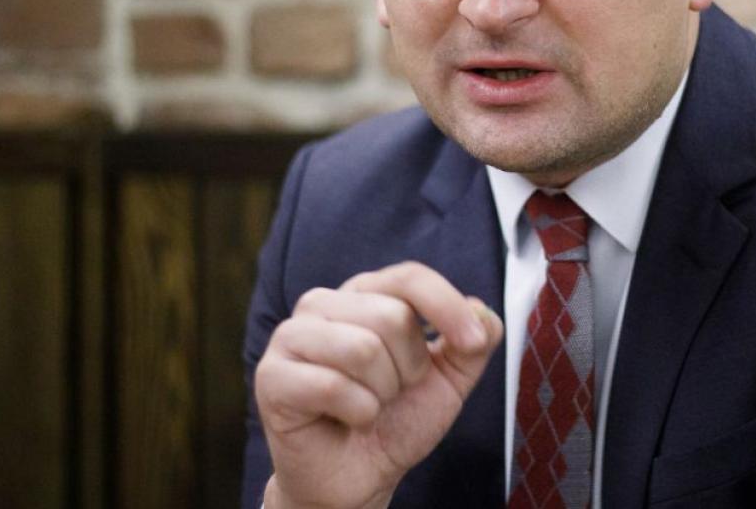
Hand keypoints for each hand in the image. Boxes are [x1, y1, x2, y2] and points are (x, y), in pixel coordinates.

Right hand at [255, 261, 503, 508]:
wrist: (359, 478)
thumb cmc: (396, 422)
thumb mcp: (448, 382)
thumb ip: (471, 345)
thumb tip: (483, 312)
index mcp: (364, 295)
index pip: (408, 277)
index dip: (446, 305)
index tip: (472, 341)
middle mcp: (323, 305)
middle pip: (391, 316)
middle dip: (408, 368)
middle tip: (392, 393)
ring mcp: (291, 338)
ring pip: (363, 348)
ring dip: (382, 393)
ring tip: (370, 406)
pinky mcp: (272, 377)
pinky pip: (333, 386)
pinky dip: (358, 413)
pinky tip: (350, 421)